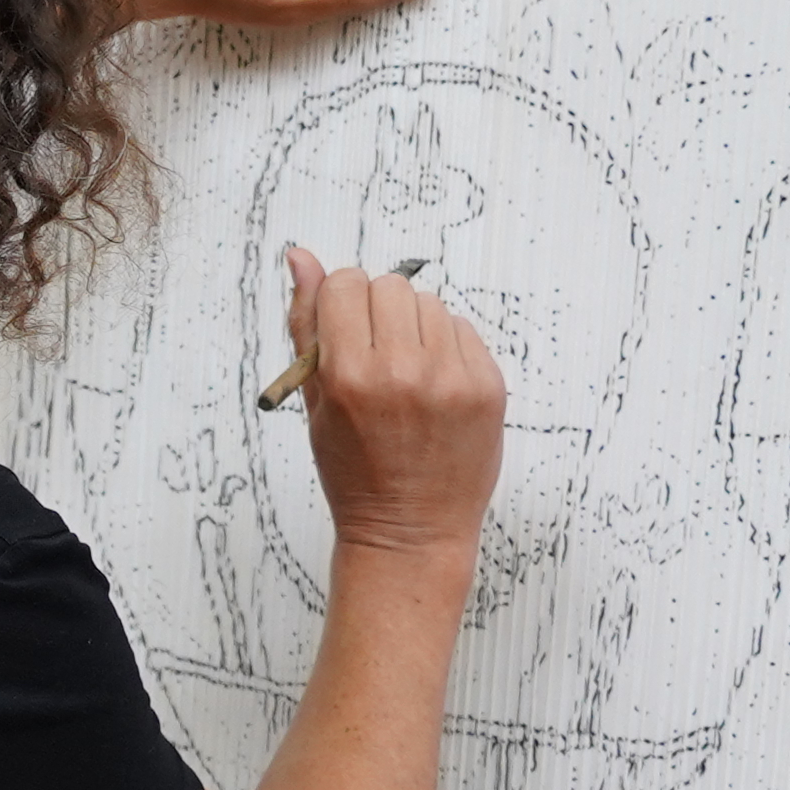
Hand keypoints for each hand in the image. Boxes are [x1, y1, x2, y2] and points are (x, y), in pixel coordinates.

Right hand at [287, 246, 499, 567]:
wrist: (410, 532)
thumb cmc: (355, 474)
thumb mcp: (315, 404)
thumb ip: (306, 326)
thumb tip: (301, 257)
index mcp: (351, 376)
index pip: (346, 286)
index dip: (339, 306)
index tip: (344, 333)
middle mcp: (404, 372)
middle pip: (390, 286)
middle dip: (378, 314)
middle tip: (376, 359)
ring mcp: (452, 378)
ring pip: (429, 303)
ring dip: (414, 328)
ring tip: (407, 377)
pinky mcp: (488, 386)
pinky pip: (463, 330)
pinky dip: (446, 349)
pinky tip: (433, 390)